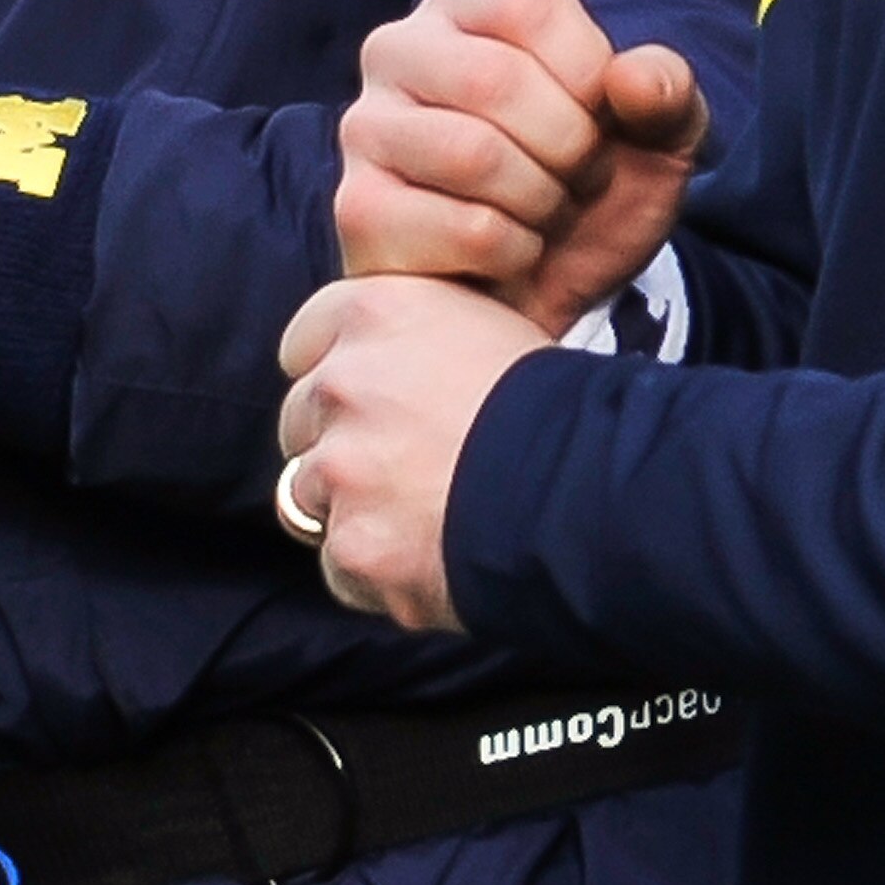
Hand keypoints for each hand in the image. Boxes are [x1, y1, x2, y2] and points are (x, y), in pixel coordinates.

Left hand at [277, 275, 549, 626]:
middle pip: (300, 421)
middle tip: (405, 466)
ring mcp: (340, 468)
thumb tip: (378, 362)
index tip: (370, 405)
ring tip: (425, 515)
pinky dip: (375, 573)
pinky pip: (339, 566)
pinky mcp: (353, 544)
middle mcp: (339, 381)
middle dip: (341, 446)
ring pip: (308, 496)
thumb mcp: (477, 321)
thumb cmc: (549, 404)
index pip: (302, 346)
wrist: (585, 487)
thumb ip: (405, 336)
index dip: (337, 378)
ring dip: (354, 510)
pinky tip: (430, 559)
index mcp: (368, 311)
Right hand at [334, 0, 705, 335]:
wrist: (543, 290)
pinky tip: (508, 252)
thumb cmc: (586, 187)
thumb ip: (666, 91)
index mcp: (462, 3)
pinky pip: (464, 228)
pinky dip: (516, 251)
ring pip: (472, 154)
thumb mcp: (654, 134)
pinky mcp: (360, 210)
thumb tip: (635, 79)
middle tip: (576, 180)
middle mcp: (396, 49)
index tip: (599, 120)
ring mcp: (366, 130)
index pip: (531, 5)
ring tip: (543, 213)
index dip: (589, 75)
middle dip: (569, 147)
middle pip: (494, 79)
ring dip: (542, 201)